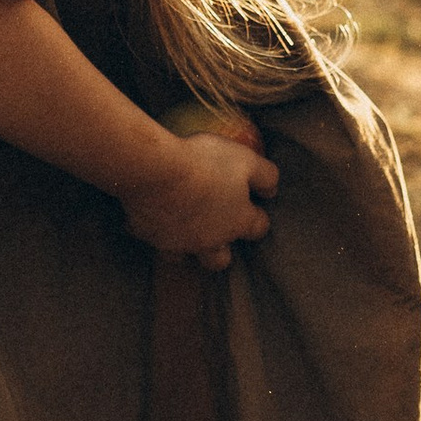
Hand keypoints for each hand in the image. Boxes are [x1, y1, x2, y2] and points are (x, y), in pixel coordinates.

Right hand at [119, 120, 277, 270]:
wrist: (154, 171)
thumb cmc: (204, 163)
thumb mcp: (245, 160)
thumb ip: (265, 176)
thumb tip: (272, 190)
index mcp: (236, 221)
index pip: (257, 229)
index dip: (257, 218)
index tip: (253, 207)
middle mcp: (210, 240)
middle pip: (220, 260)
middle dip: (221, 249)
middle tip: (216, 229)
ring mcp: (177, 243)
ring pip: (184, 257)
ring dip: (185, 246)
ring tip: (181, 228)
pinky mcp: (149, 237)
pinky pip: (152, 239)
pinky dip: (153, 231)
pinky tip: (149, 216)